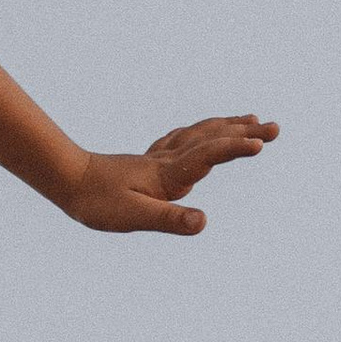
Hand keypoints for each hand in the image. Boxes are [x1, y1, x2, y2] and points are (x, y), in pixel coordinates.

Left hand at [60, 114, 278, 236]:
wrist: (65, 181)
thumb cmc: (96, 202)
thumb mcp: (133, 217)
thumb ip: (169, 220)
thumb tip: (203, 221)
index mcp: (168, 174)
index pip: (208, 156)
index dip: (234, 149)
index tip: (261, 143)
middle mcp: (167, 160)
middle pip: (211, 139)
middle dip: (243, 132)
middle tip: (275, 128)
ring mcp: (158, 158)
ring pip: (199, 134)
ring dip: (227, 127)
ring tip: (251, 119)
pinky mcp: (149, 161)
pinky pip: (182, 139)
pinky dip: (201, 131)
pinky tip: (201, 133)